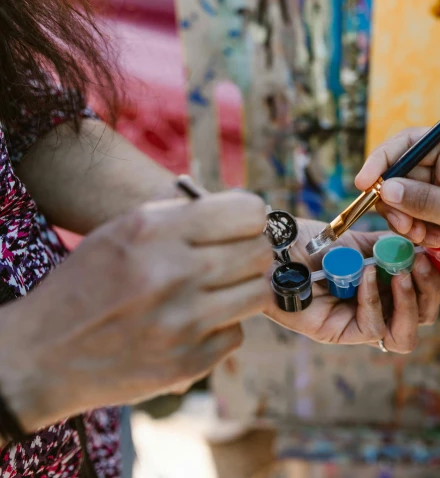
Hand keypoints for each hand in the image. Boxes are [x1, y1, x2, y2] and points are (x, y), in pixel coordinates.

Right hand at [0, 191, 273, 430]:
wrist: (42, 355)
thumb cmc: (88, 284)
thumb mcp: (123, 230)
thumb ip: (183, 218)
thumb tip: (247, 215)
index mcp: (154, 231)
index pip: (249, 213)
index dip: (250, 219)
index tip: (242, 227)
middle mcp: (172, 274)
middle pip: (260, 253)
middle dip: (251, 254)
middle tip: (233, 260)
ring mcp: (184, 322)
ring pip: (259, 293)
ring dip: (243, 290)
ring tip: (216, 291)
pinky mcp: (189, 362)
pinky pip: (238, 332)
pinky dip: (222, 327)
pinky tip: (193, 324)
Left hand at [258, 219, 439, 353]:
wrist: (276, 246)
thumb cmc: (314, 241)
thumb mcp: (363, 239)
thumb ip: (395, 247)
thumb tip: (431, 246)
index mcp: (388, 285)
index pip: (429, 292)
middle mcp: (379, 308)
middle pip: (424, 317)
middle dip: (432, 291)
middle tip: (424, 264)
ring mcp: (360, 324)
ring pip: (405, 335)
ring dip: (411, 303)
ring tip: (403, 275)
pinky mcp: (340, 334)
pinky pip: (372, 328)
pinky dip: (375, 300)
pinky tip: (367, 276)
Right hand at [356, 128, 439, 289]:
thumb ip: (429, 202)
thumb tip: (387, 188)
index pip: (411, 142)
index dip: (383, 158)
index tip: (365, 184)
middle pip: (404, 176)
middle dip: (397, 202)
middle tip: (405, 228)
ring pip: (411, 204)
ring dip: (410, 224)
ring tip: (429, 241)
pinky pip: (425, 224)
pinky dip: (424, 237)